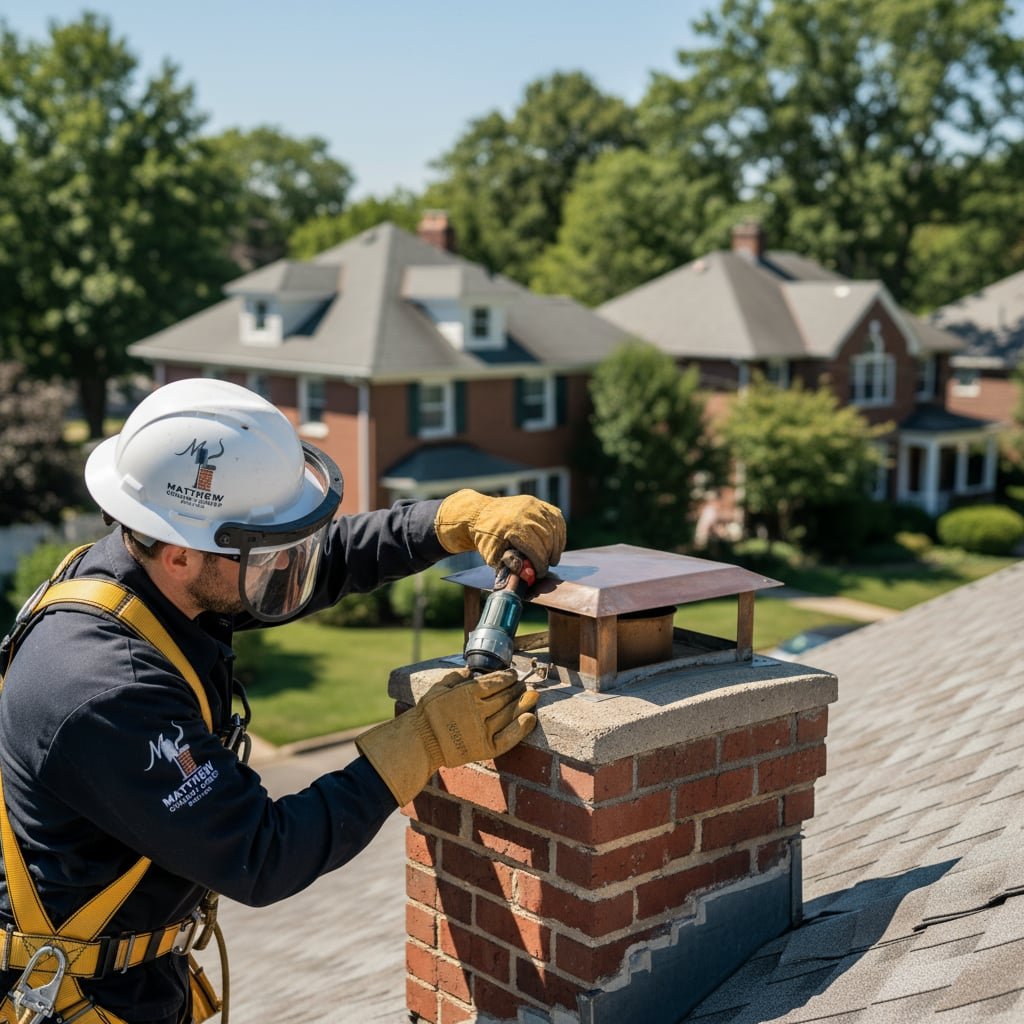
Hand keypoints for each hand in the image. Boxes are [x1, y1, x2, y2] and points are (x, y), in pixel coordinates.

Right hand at [356, 668, 538, 805]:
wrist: (421, 742)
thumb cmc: (428, 713)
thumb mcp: (439, 687)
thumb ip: (457, 676)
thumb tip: (472, 670)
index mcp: (467, 693)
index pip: (495, 682)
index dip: (508, 677)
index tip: (513, 674)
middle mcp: (477, 710)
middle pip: (505, 696)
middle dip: (517, 689)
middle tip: (525, 685)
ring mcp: (483, 730)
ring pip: (509, 714)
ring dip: (524, 703)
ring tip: (533, 696)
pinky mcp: (485, 748)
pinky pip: (508, 738)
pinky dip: (521, 728)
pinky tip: (530, 718)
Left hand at [434, 489, 566, 576]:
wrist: (481, 514)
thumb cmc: (487, 538)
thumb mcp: (492, 555)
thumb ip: (509, 565)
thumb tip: (526, 572)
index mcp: (512, 527)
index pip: (535, 549)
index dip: (540, 564)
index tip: (540, 573)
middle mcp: (525, 513)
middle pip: (547, 539)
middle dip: (549, 556)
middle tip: (546, 566)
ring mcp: (533, 505)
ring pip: (554, 528)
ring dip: (556, 546)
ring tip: (552, 558)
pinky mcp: (537, 502)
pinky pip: (556, 518)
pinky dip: (559, 532)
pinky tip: (555, 544)